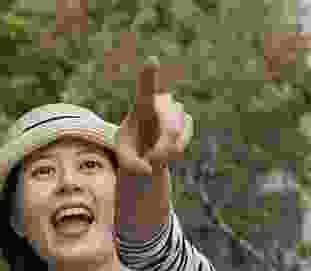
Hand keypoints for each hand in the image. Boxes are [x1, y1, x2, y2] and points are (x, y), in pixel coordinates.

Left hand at [115, 57, 193, 175]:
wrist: (144, 151)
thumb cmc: (131, 151)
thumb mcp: (124, 160)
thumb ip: (131, 166)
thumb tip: (149, 170)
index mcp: (142, 104)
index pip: (146, 87)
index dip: (150, 75)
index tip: (152, 61)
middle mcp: (162, 101)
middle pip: (169, 126)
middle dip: (162, 148)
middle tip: (151, 159)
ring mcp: (176, 108)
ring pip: (177, 132)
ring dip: (166, 150)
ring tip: (154, 155)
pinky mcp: (186, 120)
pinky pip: (185, 136)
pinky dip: (176, 149)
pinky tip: (168, 150)